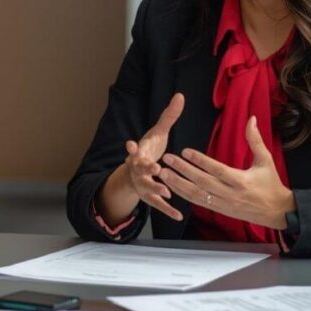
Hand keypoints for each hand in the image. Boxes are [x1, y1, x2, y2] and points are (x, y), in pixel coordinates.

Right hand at [123, 93, 184, 220]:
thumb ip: (168, 116)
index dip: (132, 149)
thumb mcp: (157, 133)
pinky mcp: (149, 197)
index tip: (130, 145)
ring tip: (166, 192)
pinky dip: (167, 210)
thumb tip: (180, 95)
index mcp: (139, 153)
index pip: (134, 150)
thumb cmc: (148, 150)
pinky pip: (158, 205)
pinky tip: (179, 215)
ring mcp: (142, 184)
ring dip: (156, 189)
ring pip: (147, 188)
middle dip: (146, 169)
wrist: (133, 174)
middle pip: (139, 170)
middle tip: (155, 168)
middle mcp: (137, 170)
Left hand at [159, 115, 295, 228]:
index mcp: (242, 181)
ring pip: (197, 195)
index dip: (201, 161)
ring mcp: (223, 204)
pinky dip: (184, 194)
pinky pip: (199, 203)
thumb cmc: (271, 184)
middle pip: (202, 182)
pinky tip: (172, 186)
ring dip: (178, 184)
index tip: (185, 151)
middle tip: (167, 159)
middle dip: (183, 171)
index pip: (217, 170)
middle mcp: (230, 194)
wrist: (277, 212)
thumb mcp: (266, 161)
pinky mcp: (219, 210)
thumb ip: (255, 140)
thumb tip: (252, 118)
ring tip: (163, 173)